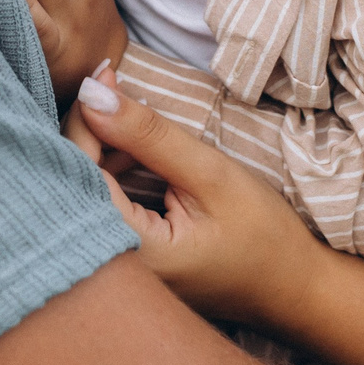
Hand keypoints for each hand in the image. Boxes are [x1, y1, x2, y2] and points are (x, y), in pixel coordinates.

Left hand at [73, 66, 326, 332]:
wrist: (293, 289)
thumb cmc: (262, 235)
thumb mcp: (211, 174)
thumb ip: (149, 135)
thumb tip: (92, 92)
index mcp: (128, 254)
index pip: (75, 174)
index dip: (84, 118)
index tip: (104, 76)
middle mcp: (107, 271)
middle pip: (70, 187)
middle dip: (92, 134)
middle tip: (122, 93)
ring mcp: (113, 275)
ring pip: (83, 198)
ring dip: (103, 156)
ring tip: (141, 132)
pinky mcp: (123, 268)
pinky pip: (99, 214)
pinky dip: (114, 180)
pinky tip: (139, 163)